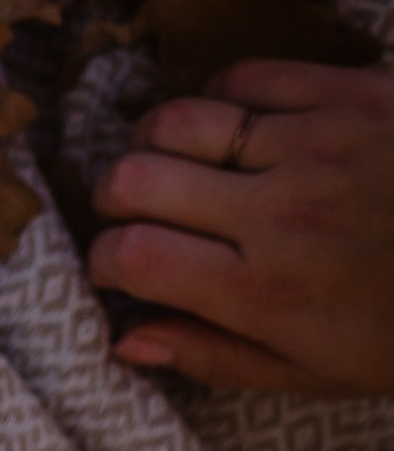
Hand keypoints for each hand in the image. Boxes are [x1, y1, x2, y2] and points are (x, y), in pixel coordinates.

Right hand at [88, 62, 393, 393]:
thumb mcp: (311, 373)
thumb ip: (213, 356)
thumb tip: (124, 340)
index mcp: (263, 293)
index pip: (131, 256)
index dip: (101, 260)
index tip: (112, 269)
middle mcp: (278, 214)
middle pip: (135, 179)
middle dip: (113, 200)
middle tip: (131, 216)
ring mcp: (315, 144)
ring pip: (179, 118)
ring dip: (154, 144)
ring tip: (169, 166)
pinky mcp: (351, 93)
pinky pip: (246, 77)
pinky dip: (219, 102)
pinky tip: (231, 132)